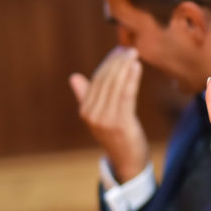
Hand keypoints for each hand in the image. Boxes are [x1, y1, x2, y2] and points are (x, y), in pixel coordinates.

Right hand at [70, 47, 148, 181]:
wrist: (128, 162)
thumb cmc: (117, 136)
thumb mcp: (100, 117)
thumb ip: (87, 97)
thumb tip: (74, 77)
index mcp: (85, 110)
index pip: (96, 80)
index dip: (108, 63)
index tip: (119, 51)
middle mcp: (92, 114)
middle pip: (105, 81)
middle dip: (117, 62)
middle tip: (128, 49)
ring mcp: (105, 120)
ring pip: (115, 86)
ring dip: (125, 66)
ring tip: (133, 54)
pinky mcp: (120, 123)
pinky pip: (126, 95)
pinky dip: (131, 79)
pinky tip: (136, 67)